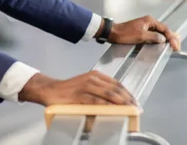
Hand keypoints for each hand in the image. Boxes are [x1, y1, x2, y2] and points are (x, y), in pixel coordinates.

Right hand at [18, 71, 137, 106]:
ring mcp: (85, 86)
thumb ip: (100, 92)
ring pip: (108, 94)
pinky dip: (105, 106)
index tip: (136, 103)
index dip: (128, 94)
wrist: (50, 90)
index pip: (117, 84)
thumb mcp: (87, 86)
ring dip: (120, 103)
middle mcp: (92, 78)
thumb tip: (117, 103)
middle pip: (115, 89)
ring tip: (128, 111)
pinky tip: (112, 111)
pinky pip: (95, 101)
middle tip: (136, 109)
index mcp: (96, 75)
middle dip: (128, 100)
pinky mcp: (78, 95)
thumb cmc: (69, 90)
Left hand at [107, 15, 180, 50]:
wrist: (113, 33)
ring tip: (174, 46)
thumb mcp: (140, 36)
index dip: (172, 38)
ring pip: (160, 33)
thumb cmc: (125, 34)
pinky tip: (163, 44)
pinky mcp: (143, 31)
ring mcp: (146, 26)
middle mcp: (149, 22)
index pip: (165, 29)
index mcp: (150, 21)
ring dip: (167, 39)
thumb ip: (153, 37)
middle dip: (172, 38)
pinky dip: (161, 39)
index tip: (176, 46)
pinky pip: (155, 35)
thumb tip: (163, 39)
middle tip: (178, 46)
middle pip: (164, 30)